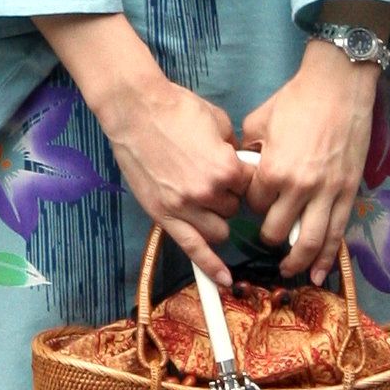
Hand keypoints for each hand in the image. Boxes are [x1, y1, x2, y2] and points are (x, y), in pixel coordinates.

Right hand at [106, 73, 247, 288]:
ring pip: (219, 231)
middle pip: (235, 210)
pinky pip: (192, 249)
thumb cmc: (175, 109)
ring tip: (204, 199)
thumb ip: (234, 149)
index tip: (241, 171)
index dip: (248, 178)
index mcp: (227, 168)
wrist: (135, 109)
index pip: (254, 187)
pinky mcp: (163, 215)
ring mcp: (184, 207)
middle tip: (216, 180)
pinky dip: (209, 267)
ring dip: (217, 218)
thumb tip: (241, 162)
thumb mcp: (219, 121)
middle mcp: (208, 192)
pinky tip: (223, 280)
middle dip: (230, 197)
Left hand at [240, 39, 379, 284]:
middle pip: (276, 230)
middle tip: (268, 231)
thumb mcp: (258, 122)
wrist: (339, 85)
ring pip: (309, 242)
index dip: (252, 204)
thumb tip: (246, 168)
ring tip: (290, 271)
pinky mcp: (348, 192)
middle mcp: (299, 188)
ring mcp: (327, 192)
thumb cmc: (297, 99)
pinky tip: (321, 272)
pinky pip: (336, 232)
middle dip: (269, 235)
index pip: (255, 205)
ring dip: (297, 262)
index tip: (257, 198)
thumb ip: (248, 151)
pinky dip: (328, 256)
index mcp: (273, 171)